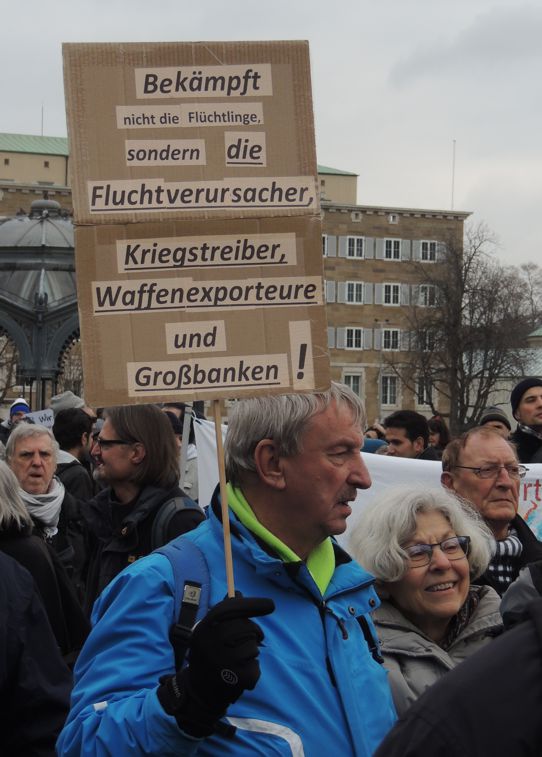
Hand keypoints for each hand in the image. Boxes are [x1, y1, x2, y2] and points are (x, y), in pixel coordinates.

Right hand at [158, 593, 273, 736]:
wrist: (199, 692)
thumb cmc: (209, 655)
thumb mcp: (209, 632)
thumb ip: (224, 613)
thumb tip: (238, 593)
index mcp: (203, 629)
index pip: (229, 608)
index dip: (251, 604)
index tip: (270, 604)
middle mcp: (210, 644)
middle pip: (246, 628)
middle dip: (253, 633)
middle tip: (249, 640)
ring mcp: (222, 663)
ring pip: (253, 647)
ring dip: (251, 652)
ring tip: (237, 660)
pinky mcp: (234, 680)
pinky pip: (255, 666)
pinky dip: (253, 669)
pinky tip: (239, 674)